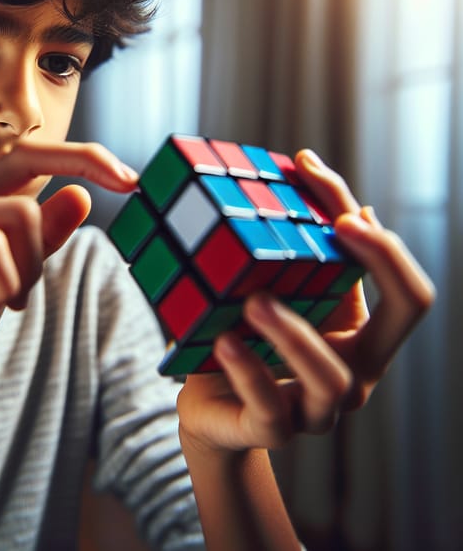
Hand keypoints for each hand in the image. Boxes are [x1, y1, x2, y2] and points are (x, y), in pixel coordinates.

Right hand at [0, 141, 137, 439]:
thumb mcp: (10, 284)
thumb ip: (42, 241)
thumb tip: (81, 193)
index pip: (31, 156)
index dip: (85, 157)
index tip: (132, 180)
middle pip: (30, 191)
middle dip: (45, 249)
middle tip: (21, 295)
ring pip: (16, 217)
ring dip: (26, 273)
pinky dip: (2, 284)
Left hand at [177, 149, 434, 452]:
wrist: (213, 403)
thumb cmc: (253, 341)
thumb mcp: (284, 294)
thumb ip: (309, 254)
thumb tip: (337, 190)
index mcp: (364, 338)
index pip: (409, 291)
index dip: (387, 243)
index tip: (340, 198)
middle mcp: (357, 373)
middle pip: (405, 318)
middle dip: (377, 260)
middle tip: (334, 226)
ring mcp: (320, 410)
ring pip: (332, 376)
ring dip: (295, 332)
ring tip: (254, 300)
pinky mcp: (274, 432)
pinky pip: (270, 409)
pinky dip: (247, 370)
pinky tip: (224, 340)